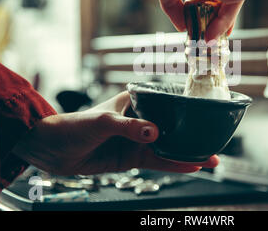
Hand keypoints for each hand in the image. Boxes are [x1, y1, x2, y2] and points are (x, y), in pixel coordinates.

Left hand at [13, 91, 218, 175]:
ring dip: (188, 153)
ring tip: (211, 158)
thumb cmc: (73, 125)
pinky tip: (191, 166)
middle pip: (172, 126)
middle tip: (216, 140)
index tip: (208, 112)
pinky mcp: (132, 157)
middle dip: (193, 134)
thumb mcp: (102, 121)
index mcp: (135, 101)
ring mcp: (137, 140)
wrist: (52, 150)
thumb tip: (154, 134)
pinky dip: (174, 165)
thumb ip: (128, 127)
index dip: (187, 107)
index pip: (166, 101)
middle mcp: (140, 119)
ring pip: (168, 147)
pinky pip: (157, 162)